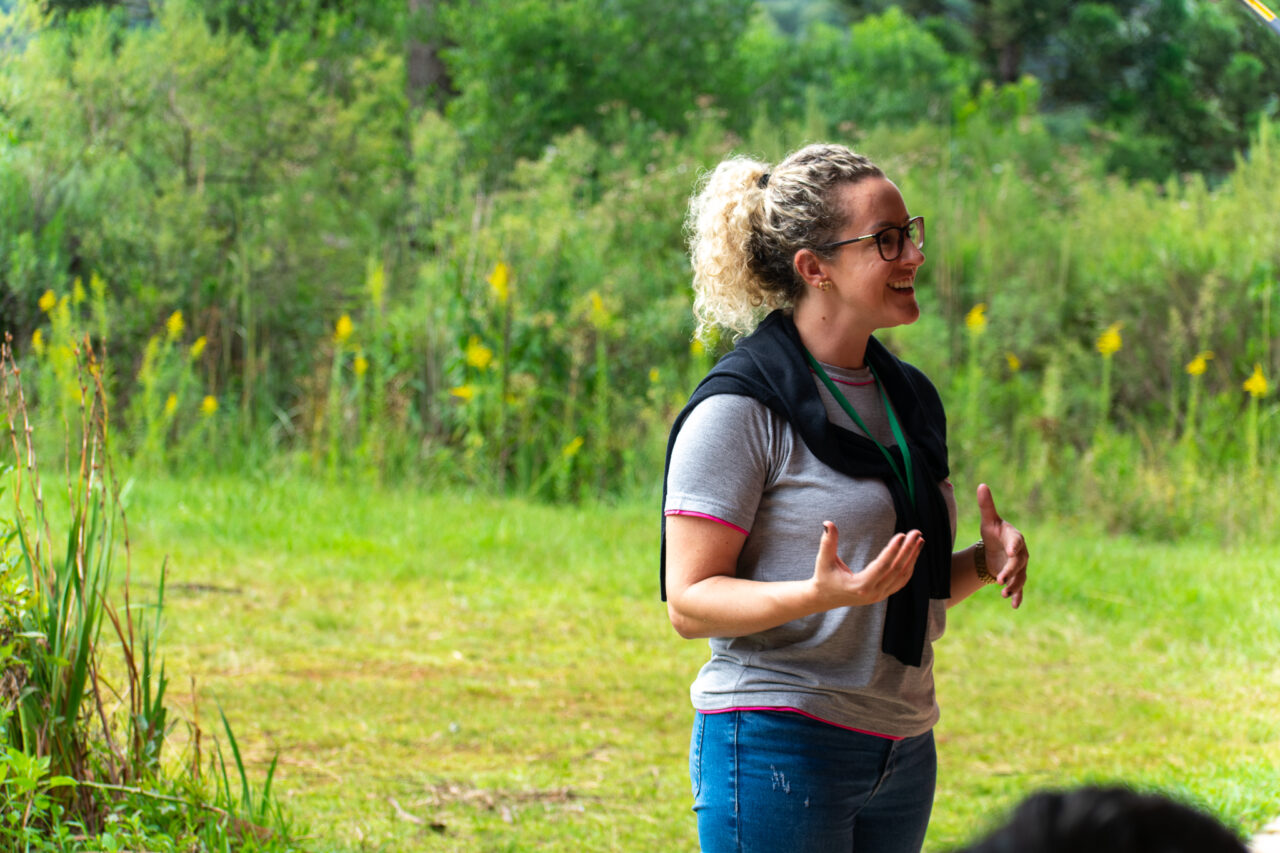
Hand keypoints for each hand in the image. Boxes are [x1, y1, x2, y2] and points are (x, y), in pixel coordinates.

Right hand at [812, 521, 922, 606]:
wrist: (825, 598)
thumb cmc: (824, 577)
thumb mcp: (823, 560)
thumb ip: (827, 542)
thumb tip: (828, 522)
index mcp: (860, 586)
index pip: (882, 566)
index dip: (893, 550)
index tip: (902, 535)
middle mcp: (873, 593)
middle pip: (896, 570)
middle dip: (908, 550)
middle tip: (916, 533)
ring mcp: (880, 595)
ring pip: (902, 576)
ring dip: (912, 557)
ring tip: (919, 540)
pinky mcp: (883, 594)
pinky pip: (901, 580)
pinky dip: (909, 567)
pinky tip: (913, 553)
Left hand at [977, 483, 1028, 607]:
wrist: (996, 549)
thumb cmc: (993, 533)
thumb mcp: (989, 520)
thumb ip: (987, 505)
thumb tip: (981, 485)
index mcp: (1014, 538)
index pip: (1016, 541)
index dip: (1015, 546)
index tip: (1012, 552)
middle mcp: (1021, 554)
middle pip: (1018, 563)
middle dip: (1010, 571)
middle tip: (1000, 579)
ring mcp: (1020, 567)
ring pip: (1020, 577)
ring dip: (1013, 586)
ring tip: (1003, 594)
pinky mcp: (1016, 578)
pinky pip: (1020, 589)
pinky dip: (1018, 597)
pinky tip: (1014, 606)